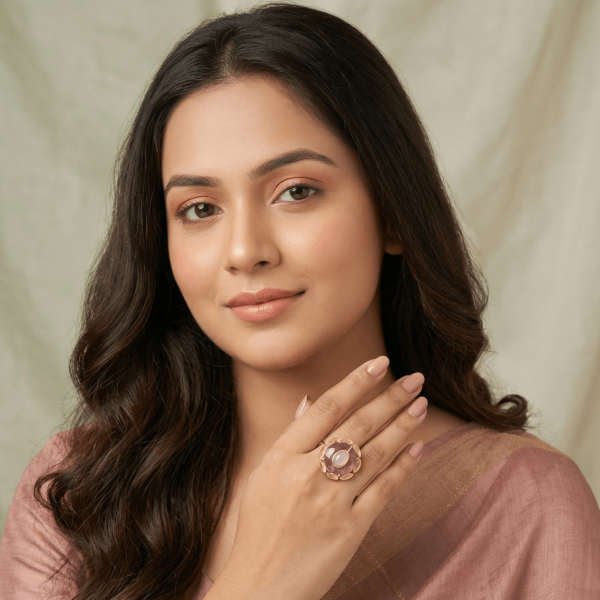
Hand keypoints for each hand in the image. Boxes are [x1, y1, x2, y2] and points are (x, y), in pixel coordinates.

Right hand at [206, 356, 426, 599]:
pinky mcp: (351, 529)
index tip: (379, 363)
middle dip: (390, 398)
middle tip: (416, 379)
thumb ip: (290, 436)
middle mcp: (308, 473)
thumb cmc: (259, 528)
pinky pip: (383, 491)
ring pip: (376, 453)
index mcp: (283, 456)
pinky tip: (418, 448)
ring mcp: (331, 501)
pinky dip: (403, 468)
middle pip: (358, 425)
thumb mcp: (263, 475)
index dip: (356, 382)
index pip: (327, 407)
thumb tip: (310, 401)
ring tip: (421, 406)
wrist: (260, 585)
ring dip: (403, 427)